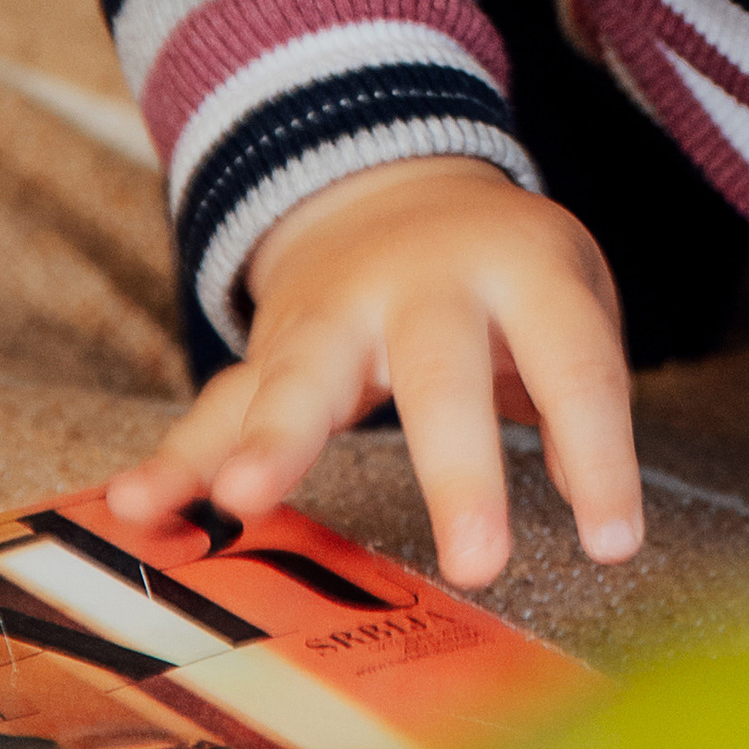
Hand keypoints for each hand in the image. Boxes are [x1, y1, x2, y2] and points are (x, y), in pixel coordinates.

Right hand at [106, 157, 640, 585]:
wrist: (394, 183)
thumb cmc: (505, 273)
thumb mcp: (569, 300)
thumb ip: (574, 400)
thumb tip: (593, 516)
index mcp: (521, 268)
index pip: (572, 367)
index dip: (600, 457)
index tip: (615, 546)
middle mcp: (424, 284)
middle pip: (442, 376)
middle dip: (459, 472)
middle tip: (478, 564)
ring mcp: (337, 314)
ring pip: (305, 376)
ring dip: (275, 439)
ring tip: (247, 497)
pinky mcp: (274, 350)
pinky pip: (220, 406)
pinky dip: (176, 458)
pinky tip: (133, 508)